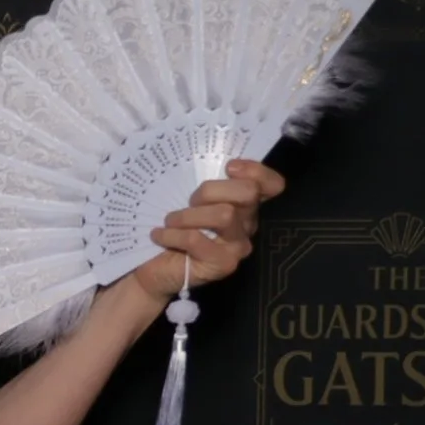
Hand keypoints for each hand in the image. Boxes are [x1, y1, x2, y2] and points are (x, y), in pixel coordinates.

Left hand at [128, 159, 284, 301]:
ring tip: (170, 221)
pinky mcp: (223, 264)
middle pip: (247, 192)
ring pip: (225, 215)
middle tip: (189, 202)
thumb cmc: (170, 227)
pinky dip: (172, 234)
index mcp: (242, 204)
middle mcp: (247, 223)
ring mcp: (238, 245)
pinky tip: (159, 236)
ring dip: (188, 215)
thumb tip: (192, 156)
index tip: (228, 167)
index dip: (256, 171)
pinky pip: (198, 239)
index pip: (272, 184)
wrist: (152, 267)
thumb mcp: (185, 199)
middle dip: (211, 190)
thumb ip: (200, 183)